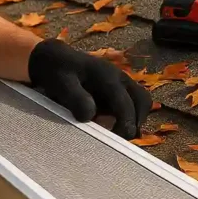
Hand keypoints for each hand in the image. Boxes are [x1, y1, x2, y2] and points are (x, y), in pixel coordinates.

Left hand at [27, 38, 151, 138]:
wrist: (55, 60)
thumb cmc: (58, 72)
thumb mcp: (61, 83)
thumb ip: (76, 98)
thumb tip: (90, 116)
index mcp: (107, 76)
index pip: (125, 102)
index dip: (125, 122)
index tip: (118, 138)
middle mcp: (119, 78)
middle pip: (142, 100)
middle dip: (135, 121)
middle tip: (121, 138)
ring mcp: (121, 83)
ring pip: (140, 102)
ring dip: (134, 119)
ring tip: (119, 134)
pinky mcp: (118, 90)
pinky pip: (132, 103)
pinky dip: (129, 117)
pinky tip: (115, 127)